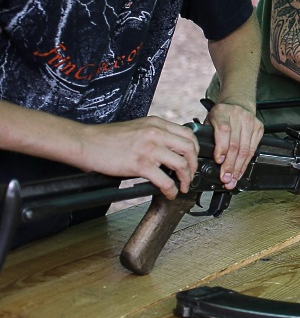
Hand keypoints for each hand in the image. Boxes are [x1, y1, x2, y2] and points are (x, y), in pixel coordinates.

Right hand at [77, 118, 199, 198]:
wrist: (85, 142)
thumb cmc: (107, 138)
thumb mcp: (137, 128)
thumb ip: (154, 134)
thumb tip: (168, 149)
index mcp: (156, 123)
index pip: (188, 134)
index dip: (194, 149)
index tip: (192, 159)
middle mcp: (156, 133)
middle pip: (189, 148)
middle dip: (194, 164)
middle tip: (190, 175)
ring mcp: (149, 148)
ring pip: (181, 164)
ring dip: (186, 178)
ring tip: (183, 186)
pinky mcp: (140, 164)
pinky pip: (164, 180)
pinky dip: (171, 190)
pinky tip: (169, 193)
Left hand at [205, 101, 263, 188]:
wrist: (238, 102)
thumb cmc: (221, 115)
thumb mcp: (209, 120)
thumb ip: (207, 135)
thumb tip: (202, 158)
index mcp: (222, 113)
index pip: (224, 131)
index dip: (222, 148)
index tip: (219, 161)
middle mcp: (238, 116)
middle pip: (236, 144)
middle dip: (230, 165)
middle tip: (225, 178)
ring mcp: (250, 122)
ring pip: (245, 149)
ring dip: (238, 167)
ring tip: (232, 179)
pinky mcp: (259, 128)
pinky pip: (253, 149)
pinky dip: (246, 163)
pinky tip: (240, 171)